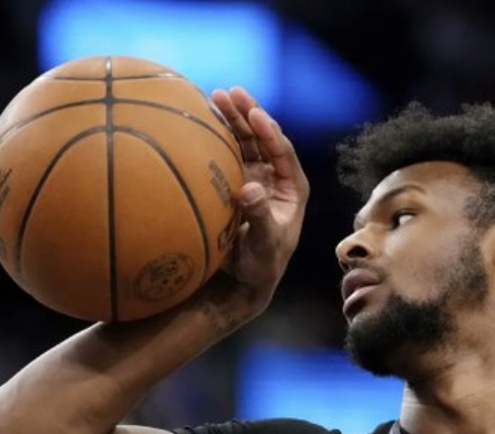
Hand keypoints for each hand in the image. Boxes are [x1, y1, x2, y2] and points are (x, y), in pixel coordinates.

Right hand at [205, 87, 308, 317]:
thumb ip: (258, 217)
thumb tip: (249, 188)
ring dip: (232, 120)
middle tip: (231, 92)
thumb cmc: (261, 264)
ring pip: (245, 141)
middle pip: (263, 138)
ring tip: (216, 96)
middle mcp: (275, 178)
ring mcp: (255, 177)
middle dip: (248, 114)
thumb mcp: (263, 243)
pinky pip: (228, 153)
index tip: (254, 113)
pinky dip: (217, 137)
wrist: (245, 279)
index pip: (283, 152)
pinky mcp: (235, 182)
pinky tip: (202, 120)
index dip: (269, 131)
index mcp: (293, 189)